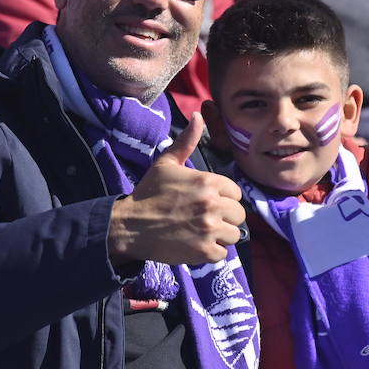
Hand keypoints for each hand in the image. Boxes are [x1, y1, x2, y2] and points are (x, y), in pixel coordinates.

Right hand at [108, 113, 245, 265]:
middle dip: (225, 218)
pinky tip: (196, 246)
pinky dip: (211, 253)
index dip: (223, 199)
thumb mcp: (166, 163)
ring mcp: (209, 229)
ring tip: (201, 233)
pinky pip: (222, 253)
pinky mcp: (204, 251)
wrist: (129, 225)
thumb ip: (186, 142)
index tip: (207, 203)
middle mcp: (213, 204)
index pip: (236, 193)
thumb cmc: (148, 194)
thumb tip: (199, 115)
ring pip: (233, 235)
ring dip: (220, 236)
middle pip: (239, 215)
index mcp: (208, 181)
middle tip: (204, 220)